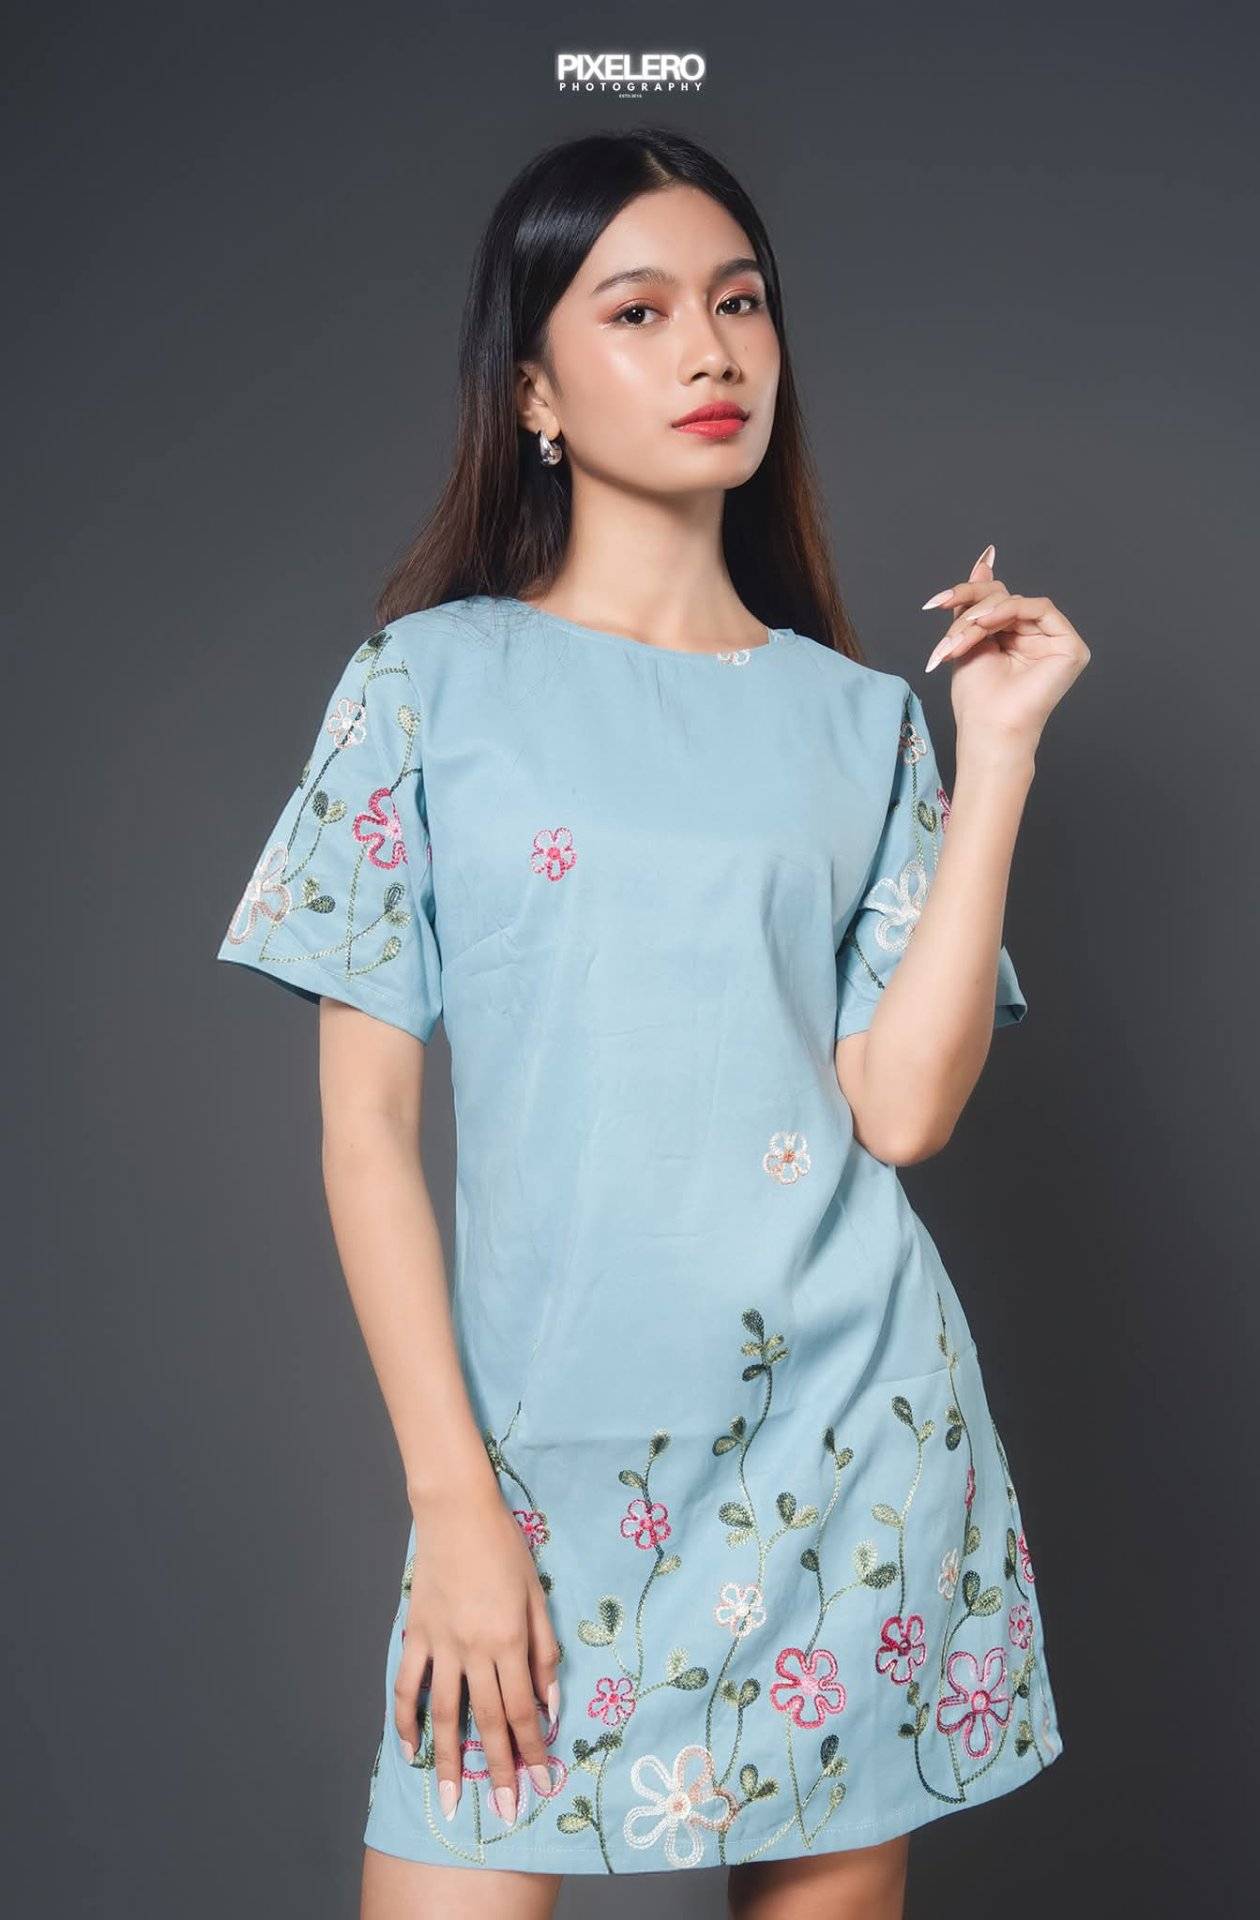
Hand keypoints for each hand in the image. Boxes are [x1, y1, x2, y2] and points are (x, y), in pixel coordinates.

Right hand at [394, 1479, 560, 1827]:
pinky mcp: (416, 1634)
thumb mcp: (538, 1595)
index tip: (542, 1785)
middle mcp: (475, 1649)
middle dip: (498, 1771)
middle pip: (488, 1721)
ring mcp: (441, 1644)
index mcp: (510, 1640)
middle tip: (503, 1812)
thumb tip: (551, 1704)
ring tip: (450, 1802)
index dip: (534, 1751)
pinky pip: (408, 1684)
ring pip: (444, 1714)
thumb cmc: (505, 1549)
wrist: (457, 1513)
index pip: (524, 1709)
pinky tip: (410, 1749)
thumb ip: (545, 1651)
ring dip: (448, 1762)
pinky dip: (406, 1719)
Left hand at [921, 543, 1090, 747]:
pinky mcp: (1071, 647)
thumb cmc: (977, 696)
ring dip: (983, 613)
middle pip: (1005, 598)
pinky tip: (986, 624)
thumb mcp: (967, 638)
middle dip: (971, 604)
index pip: (995, 601)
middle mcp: (1038, 637)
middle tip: (946, 612)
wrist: (989, 727)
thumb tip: (985, 559)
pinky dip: (1009, 610)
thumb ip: (976, 601)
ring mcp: (1056, 642)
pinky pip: (1040, 608)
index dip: (967, 594)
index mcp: (1015, 637)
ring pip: (1018, 602)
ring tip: (963, 634)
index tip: (936, 600)